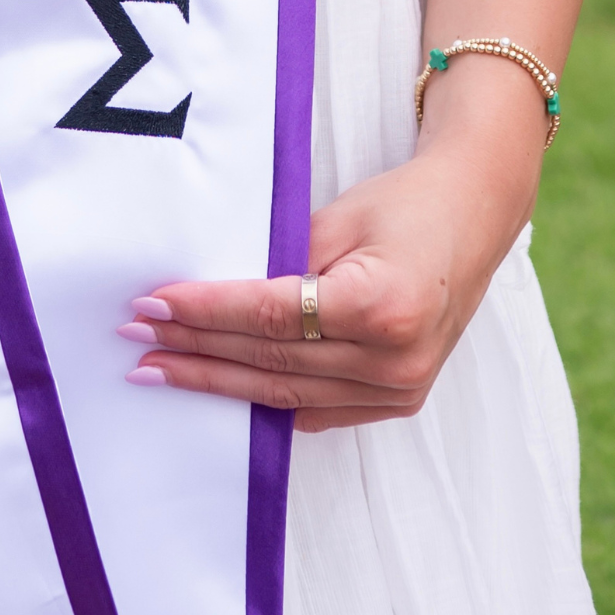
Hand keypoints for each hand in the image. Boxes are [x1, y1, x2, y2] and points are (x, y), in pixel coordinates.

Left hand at [117, 104, 540, 433]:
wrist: (477, 214)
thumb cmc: (408, 204)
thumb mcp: (338, 218)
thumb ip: (278, 262)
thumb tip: (204, 297)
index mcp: (384, 306)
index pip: (269, 315)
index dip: (204, 311)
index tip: (151, 305)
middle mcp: (395, 359)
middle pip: (270, 360)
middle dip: (195, 350)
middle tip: (136, 341)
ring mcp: (401, 388)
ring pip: (285, 393)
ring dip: (216, 382)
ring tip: (160, 370)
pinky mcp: (399, 400)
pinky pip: (316, 410)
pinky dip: (264, 398)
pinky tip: (217, 389)